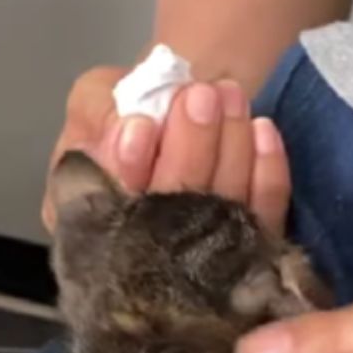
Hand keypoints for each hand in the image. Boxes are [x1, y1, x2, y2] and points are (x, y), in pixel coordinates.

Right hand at [42, 65, 289, 233]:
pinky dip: (267, 169)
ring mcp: (199, 257)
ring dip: (230, 146)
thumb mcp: (96, 99)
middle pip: (170, 212)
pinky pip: (264, 213)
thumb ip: (99, 113)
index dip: (126, 169)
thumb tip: (133, 131)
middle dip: (189, 147)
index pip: (104, 209)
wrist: (185, 112)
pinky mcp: (248, 246)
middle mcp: (139, 252)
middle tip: (201, 96)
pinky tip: (262, 129)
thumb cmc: (132, 108)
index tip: (142, 125)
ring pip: (221, 210)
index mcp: (86, 221)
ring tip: (230, 96)